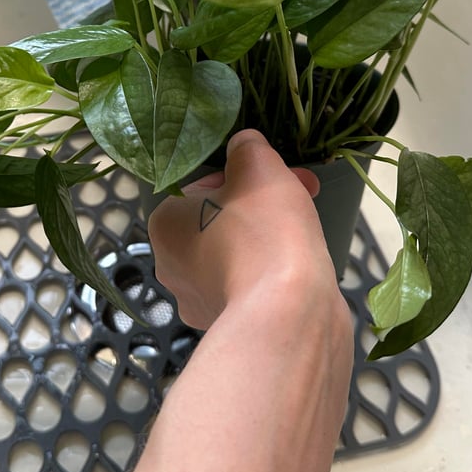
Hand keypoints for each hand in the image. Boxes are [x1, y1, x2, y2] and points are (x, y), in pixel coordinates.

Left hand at [147, 129, 340, 329]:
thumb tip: (244, 145)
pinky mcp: (230, 326)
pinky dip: (273, 272)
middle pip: (222, 219)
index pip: (205, 186)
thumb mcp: (257, 166)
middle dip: (262, 204)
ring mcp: (198, 302)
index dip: (248, 175)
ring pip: (238, 252)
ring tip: (306, 229)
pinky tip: (299, 267)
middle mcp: (172, 266)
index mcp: (165, 224)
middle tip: (302, 192)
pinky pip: (251, 285)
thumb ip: (246, 147)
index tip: (279, 174)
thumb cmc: (264, 230)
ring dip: (269, 236)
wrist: (289, 312)